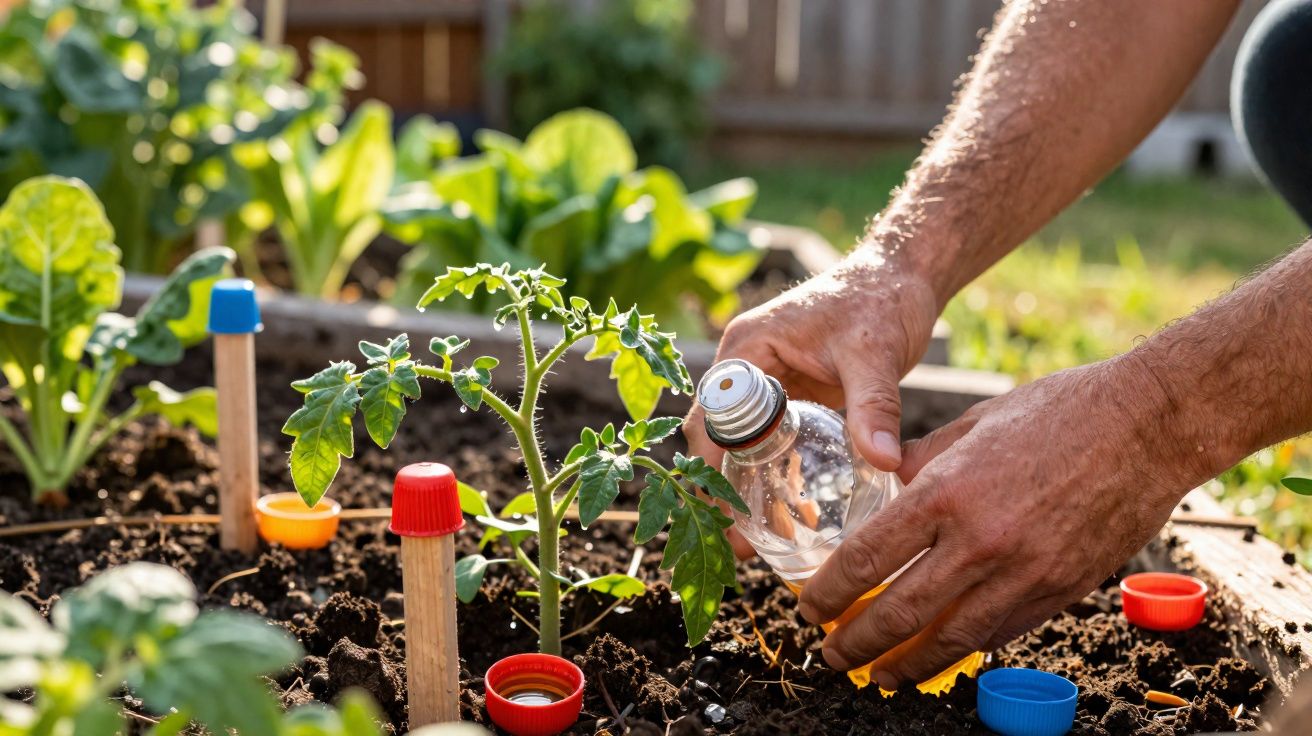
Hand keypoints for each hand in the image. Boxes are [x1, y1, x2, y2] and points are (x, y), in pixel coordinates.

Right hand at [683, 245, 939, 556]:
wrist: (902, 277)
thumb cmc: (880, 299)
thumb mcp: (874, 355)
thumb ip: (875, 408)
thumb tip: (883, 462)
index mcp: (748, 348)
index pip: (712, 414)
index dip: (710, 464)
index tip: (722, 510)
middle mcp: (748, 366)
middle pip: (719, 436)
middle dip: (725, 488)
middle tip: (738, 540)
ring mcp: (769, 384)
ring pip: (744, 445)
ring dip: (749, 488)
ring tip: (759, 543)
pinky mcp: (794, 397)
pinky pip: (774, 443)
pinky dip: (778, 476)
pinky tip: (795, 516)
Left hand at [798, 355, 1199, 689]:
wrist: (1149, 424)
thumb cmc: (1061, 410)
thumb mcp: (974, 422)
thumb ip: (922, 460)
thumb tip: (884, 478)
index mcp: (948, 491)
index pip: (868, 556)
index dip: (830, 590)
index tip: (809, 605)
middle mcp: (980, 540)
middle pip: (899, 611)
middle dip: (856, 642)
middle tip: (831, 654)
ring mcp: (1024, 572)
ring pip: (950, 638)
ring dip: (906, 664)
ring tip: (878, 676)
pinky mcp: (1061, 589)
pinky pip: (1002, 632)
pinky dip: (965, 649)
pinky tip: (942, 654)